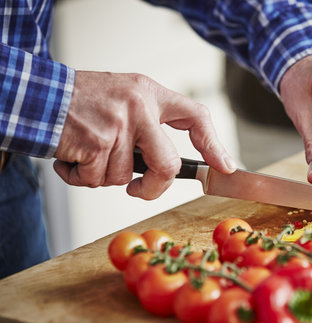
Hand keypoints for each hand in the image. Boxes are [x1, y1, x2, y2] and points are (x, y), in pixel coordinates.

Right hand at [54, 71, 235, 199]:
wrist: (35, 94)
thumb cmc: (81, 102)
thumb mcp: (123, 98)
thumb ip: (148, 126)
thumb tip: (170, 167)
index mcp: (150, 94)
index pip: (196, 116)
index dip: (214, 143)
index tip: (224, 166)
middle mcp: (139, 107)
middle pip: (169, 165)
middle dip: (154, 188)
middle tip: (137, 189)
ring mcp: (118, 125)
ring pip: (124, 176)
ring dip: (102, 174)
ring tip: (86, 151)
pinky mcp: (96, 143)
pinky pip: (97, 179)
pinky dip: (80, 177)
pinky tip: (71, 155)